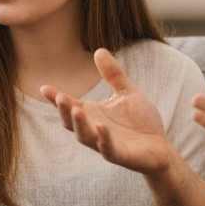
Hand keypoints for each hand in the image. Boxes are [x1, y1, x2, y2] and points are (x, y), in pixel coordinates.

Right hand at [41, 49, 174, 174]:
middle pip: (72, 123)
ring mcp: (105, 144)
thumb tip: (98, 50)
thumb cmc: (141, 121)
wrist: (161, 147)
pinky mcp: (120, 155)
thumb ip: (113, 75)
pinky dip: (103, 139)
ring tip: (75, 110)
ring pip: (85, 137)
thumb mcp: (126, 93)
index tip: (44, 88)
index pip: (70, 106)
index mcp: (93, 115)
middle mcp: (94, 130)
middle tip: (60, 97)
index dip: (56, 99)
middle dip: (64, 111)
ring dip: (79, 124)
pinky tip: (101, 127)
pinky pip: (108, 149)